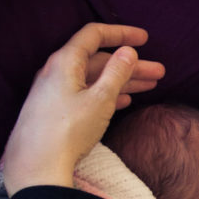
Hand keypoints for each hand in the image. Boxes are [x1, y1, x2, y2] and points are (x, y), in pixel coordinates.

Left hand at [2, 23, 165, 194]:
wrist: (40, 165)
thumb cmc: (69, 129)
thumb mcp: (100, 99)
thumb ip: (117, 73)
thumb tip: (128, 52)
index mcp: (65, 61)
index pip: (94, 35)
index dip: (121, 34)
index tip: (144, 39)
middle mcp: (58, 72)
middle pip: (100, 61)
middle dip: (131, 65)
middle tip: (159, 72)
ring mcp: (57, 92)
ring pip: (95, 80)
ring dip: (124, 81)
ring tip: (150, 86)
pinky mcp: (58, 111)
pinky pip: (87, 95)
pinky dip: (107, 95)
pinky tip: (125, 100)